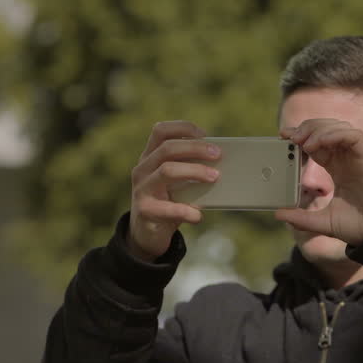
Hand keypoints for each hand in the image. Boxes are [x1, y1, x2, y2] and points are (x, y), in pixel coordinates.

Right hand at [127, 121, 219, 260]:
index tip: (204, 134)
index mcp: (150, 157)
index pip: (161, 131)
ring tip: (214, 177)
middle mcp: (142, 169)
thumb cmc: (167, 202)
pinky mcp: (145, 211)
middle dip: (195, 148)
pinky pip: (168, 208)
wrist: (146, 234)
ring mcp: (142, 189)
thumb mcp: (176, 182)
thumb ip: (189, 169)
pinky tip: (198, 215)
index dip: (182, 128)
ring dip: (194, 171)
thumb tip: (221, 163)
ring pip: (167, 171)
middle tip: (218, 154)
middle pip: (167, 148)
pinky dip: (187, 210)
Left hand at [276, 119, 362, 246]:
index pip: (317, 144)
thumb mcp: (321, 222)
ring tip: (304, 141)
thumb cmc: (357, 226)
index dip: (301, 137)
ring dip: (319, 130)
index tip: (284, 136)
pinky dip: (336, 134)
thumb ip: (300, 218)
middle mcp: (348, 159)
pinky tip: (321, 142)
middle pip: (326, 130)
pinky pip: (353, 136)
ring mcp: (359, 156)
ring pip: (339, 128)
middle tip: (290, 137)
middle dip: (308, 128)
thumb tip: (278, 214)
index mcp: (337, 168)